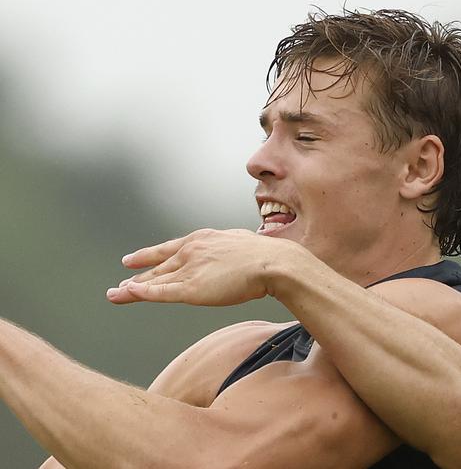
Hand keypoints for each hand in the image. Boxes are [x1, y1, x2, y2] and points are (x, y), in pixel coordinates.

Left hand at [106, 228, 291, 305]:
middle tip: (119, 286)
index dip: (148, 256)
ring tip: (114, 295)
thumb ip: (231, 252)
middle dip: (136, 277)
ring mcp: (189, 269)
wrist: (272, 262)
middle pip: (157, 267)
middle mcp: (190, 251)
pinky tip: (127, 294)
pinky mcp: (190, 288)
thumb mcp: (242, 245)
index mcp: (203, 239)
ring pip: (153, 281)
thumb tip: (239, 258)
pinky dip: (142, 294)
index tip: (132, 260)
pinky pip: (160, 292)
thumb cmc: (265, 256)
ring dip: (131, 289)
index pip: (169, 250)